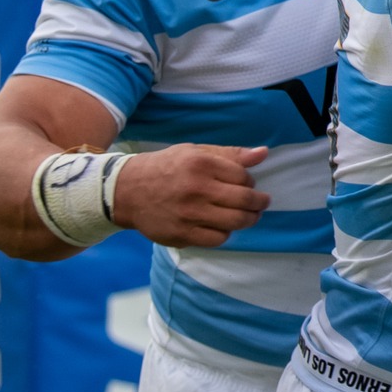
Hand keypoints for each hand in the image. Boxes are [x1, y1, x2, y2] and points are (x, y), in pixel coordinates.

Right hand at [110, 144, 268, 248]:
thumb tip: (263, 153)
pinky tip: (224, 226)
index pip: (243, 177)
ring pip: (235, 222)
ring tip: (249, 216)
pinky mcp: (182, 234)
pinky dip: (226, 233)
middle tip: (262, 203)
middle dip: (259, 203)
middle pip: (244, 200)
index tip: (249, 184)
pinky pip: (217, 239)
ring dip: (249, 219)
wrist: (128, 191)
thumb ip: (231, 154)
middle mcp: (197, 189)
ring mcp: (189, 214)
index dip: (251, 181)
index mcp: (201, 164)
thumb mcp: (196, 152)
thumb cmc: (167, 167)